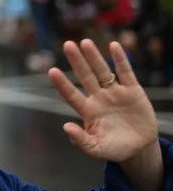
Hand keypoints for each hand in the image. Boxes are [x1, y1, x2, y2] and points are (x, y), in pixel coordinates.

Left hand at [48, 39, 157, 163]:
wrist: (139, 148)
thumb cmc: (114, 149)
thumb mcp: (96, 149)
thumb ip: (81, 140)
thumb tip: (66, 127)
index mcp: (88, 111)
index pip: (71, 94)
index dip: (62, 83)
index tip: (51, 71)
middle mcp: (99, 98)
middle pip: (85, 76)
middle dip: (77, 61)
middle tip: (67, 45)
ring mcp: (115, 93)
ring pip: (102, 71)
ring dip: (94, 57)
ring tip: (85, 42)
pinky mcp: (133, 91)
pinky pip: (126, 72)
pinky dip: (120, 60)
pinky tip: (114, 46)